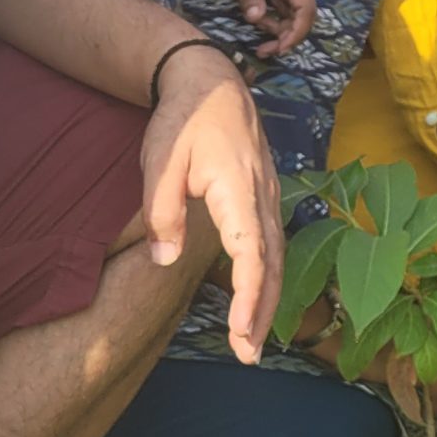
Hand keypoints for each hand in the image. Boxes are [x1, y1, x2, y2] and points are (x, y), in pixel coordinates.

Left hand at [142, 48, 281, 362]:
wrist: (210, 81)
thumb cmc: (182, 120)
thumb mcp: (158, 161)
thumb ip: (162, 212)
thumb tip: (165, 260)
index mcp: (238, 188)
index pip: (251, 252)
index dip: (247, 296)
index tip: (238, 332)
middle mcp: (262, 195)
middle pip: (273, 262)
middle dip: (263, 311)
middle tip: (248, 355)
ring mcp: (269, 194)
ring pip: (278, 255)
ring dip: (268, 298)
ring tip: (252, 339)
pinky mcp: (264, 195)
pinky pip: (274, 242)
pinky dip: (269, 276)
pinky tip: (257, 297)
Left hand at [184, 0, 315, 55]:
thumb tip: (255, 19)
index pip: (306, 9)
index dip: (296, 33)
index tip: (279, 49)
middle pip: (303, 15)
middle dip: (286, 36)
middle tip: (263, 51)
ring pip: (293, 14)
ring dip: (277, 29)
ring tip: (255, 32)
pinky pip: (284, 8)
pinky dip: (272, 19)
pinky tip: (256, 21)